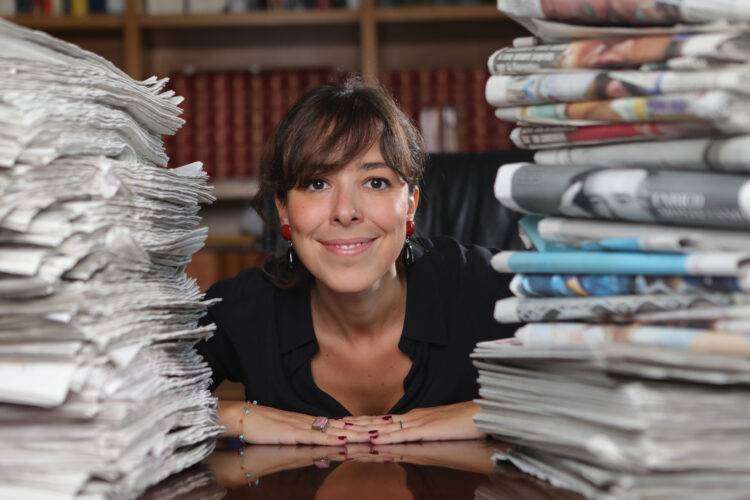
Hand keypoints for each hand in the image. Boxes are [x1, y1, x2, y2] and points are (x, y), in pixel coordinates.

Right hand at [218, 401, 371, 445]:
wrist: (242, 416)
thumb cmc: (260, 427)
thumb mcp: (287, 437)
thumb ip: (304, 443)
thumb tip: (322, 453)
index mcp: (311, 423)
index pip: (341, 424)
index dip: (360, 425)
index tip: (378, 426)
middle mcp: (310, 422)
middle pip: (344, 425)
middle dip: (365, 427)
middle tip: (387, 427)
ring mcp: (303, 427)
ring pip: (335, 431)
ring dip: (354, 433)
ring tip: (374, 433)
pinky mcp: (293, 434)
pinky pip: (316, 437)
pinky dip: (332, 438)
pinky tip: (344, 438)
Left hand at [341, 401, 486, 443]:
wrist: (483, 413)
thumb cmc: (465, 422)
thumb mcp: (439, 428)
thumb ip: (424, 431)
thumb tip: (410, 436)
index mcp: (413, 418)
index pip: (380, 422)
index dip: (359, 423)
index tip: (341, 424)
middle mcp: (410, 418)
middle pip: (375, 423)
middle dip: (353, 426)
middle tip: (331, 427)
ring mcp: (417, 423)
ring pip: (383, 429)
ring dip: (362, 432)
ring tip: (341, 433)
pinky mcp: (426, 431)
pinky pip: (402, 436)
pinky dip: (385, 438)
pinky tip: (373, 440)